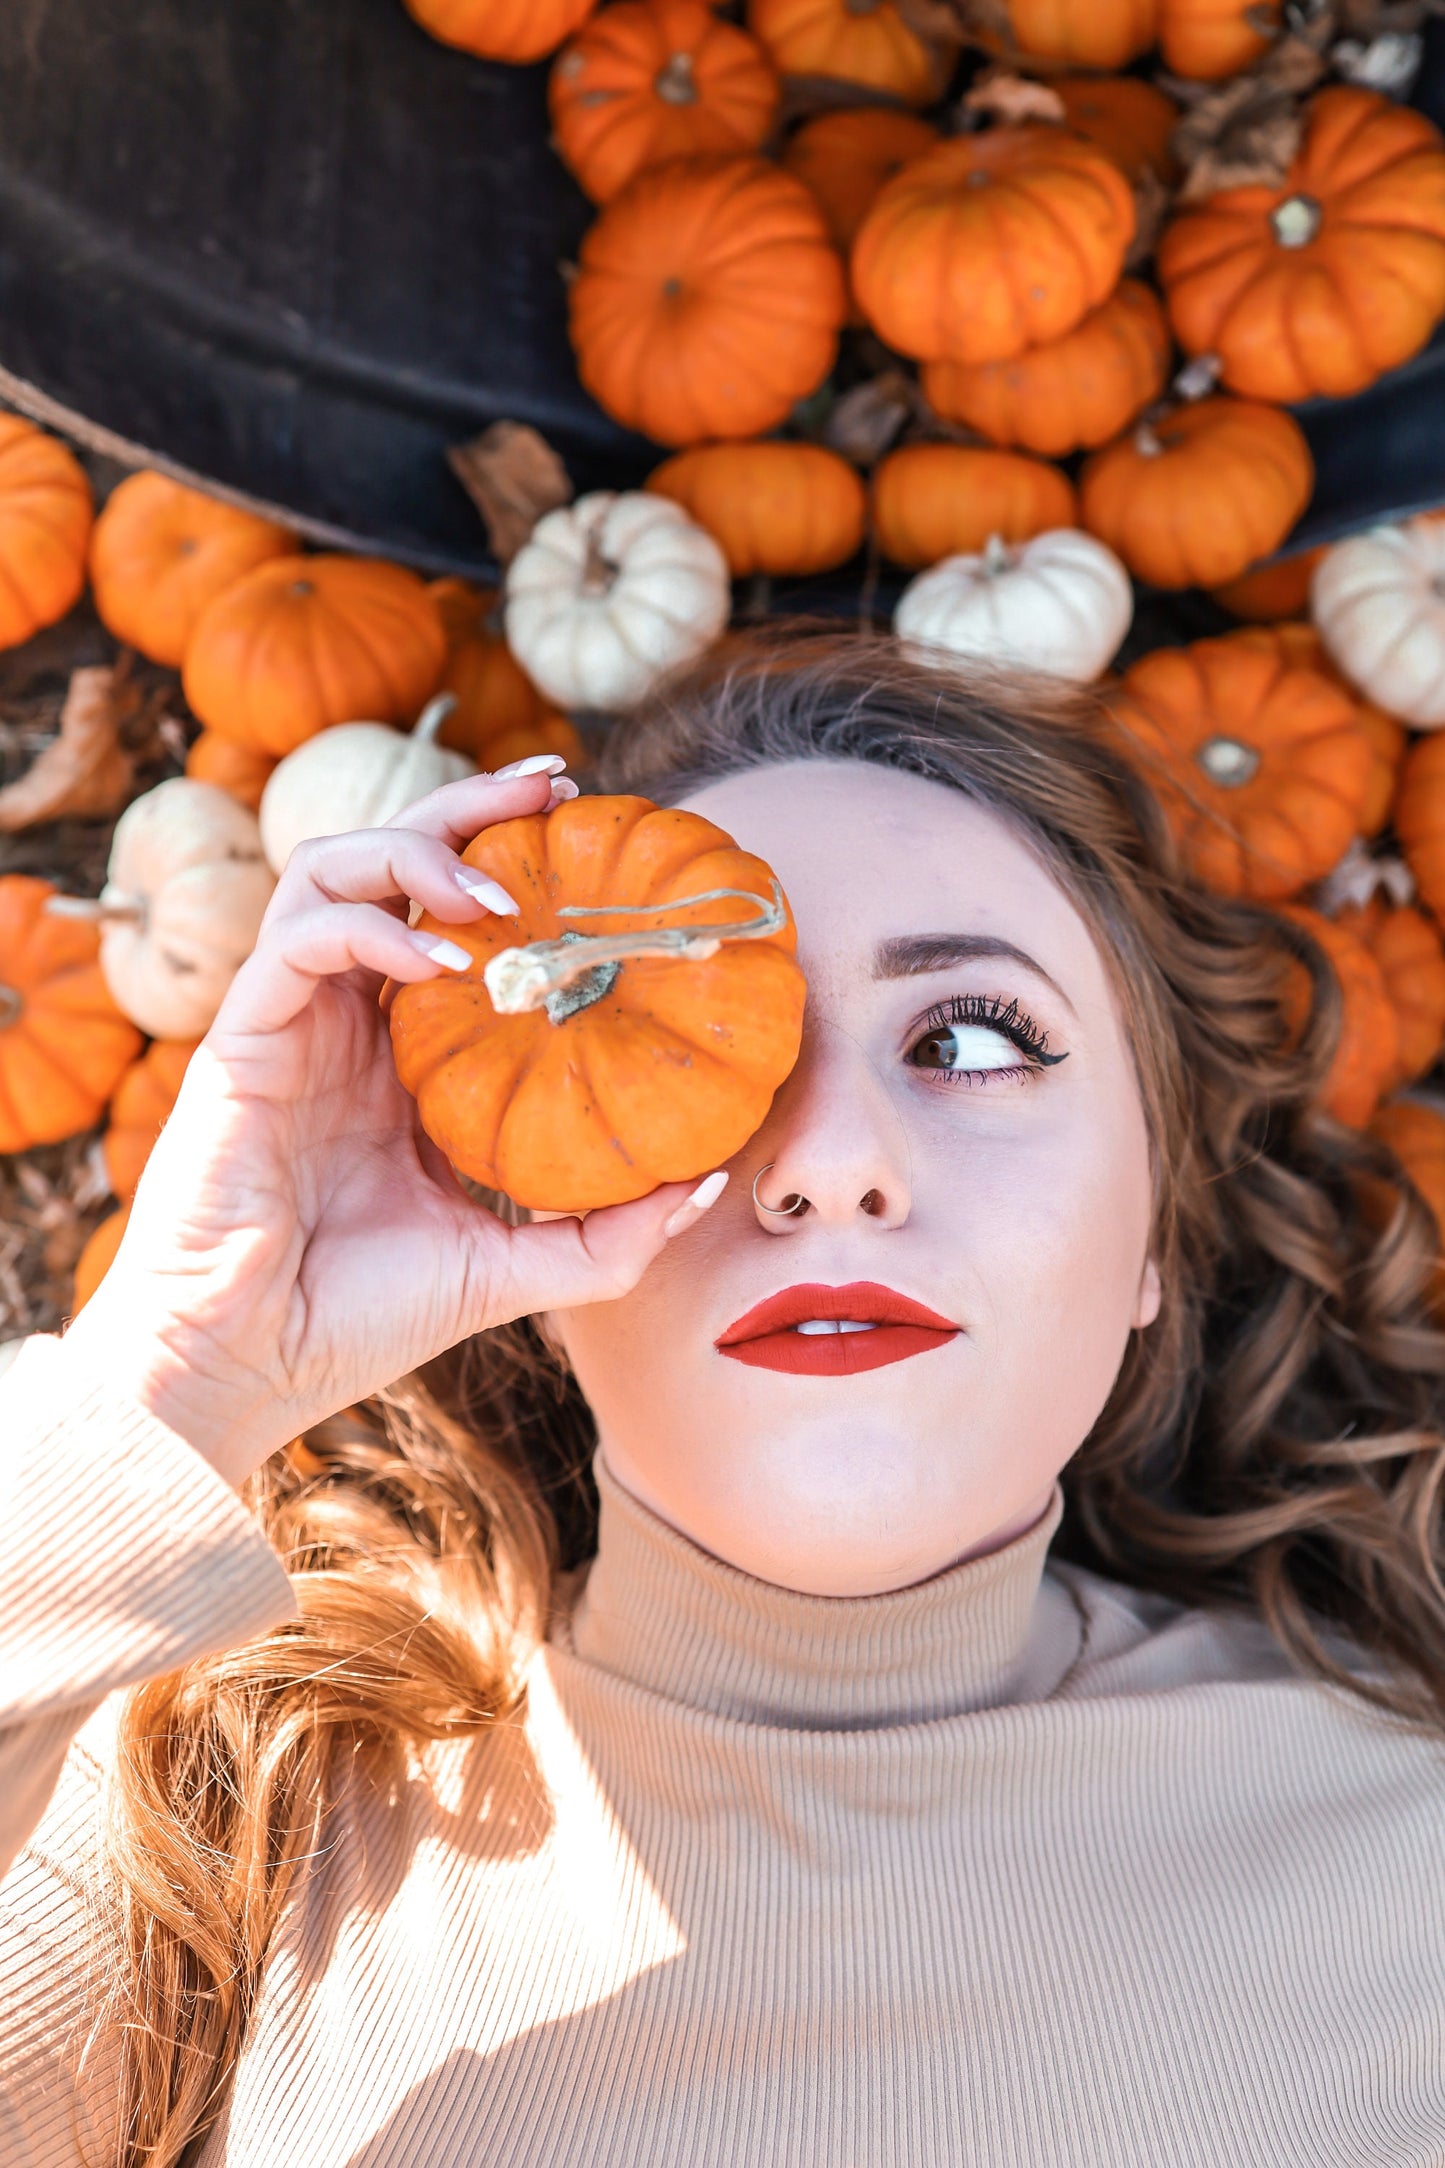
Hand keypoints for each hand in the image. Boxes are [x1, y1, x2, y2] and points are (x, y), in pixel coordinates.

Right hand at [63, 761, 727, 1489]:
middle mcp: (342, 1020)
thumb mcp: (514, 1266)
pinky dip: (370, 926)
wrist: (247, 1369)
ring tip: (496, 887)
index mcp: (396, 1056)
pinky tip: (439, 957)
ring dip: (417, 853)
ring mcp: (288, 1021)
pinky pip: (299, 938)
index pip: (450, 919)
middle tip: (557, 788)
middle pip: (391, 862)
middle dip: (469, 807)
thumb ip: (607, 1230)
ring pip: (331, 869)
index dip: (510, 860)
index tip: (591, 828)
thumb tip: (708, 1180)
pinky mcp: (242, 1038)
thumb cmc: (361, 1320)